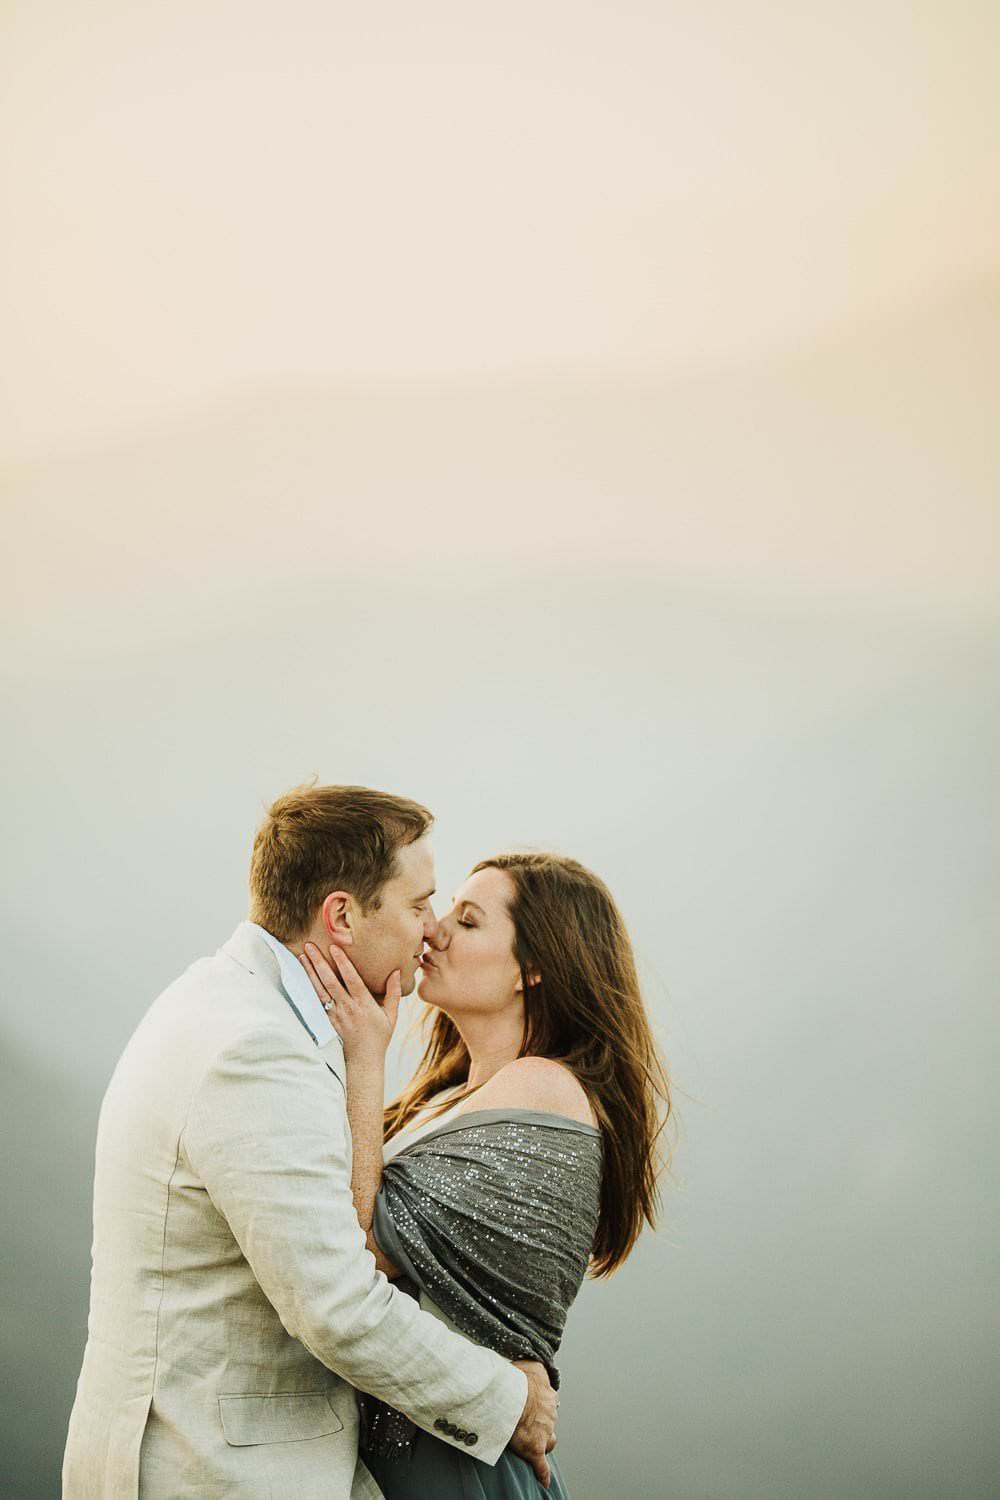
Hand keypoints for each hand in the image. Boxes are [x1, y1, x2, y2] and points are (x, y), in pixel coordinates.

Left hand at [299, 943, 400, 1062]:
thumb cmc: (379, 1037)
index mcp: (364, 1004)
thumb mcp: (392, 1015)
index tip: (334, 947)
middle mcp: (347, 1008)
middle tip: (309, 945)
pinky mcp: (327, 1020)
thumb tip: (396, 972)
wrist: (363, 1061)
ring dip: (310, 972)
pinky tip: (304, 975)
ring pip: (319, 990)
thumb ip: (394, 993)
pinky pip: (316, 1001)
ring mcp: (335, 1015)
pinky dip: (309, 987)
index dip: (342, 963)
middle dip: (319, 962)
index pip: (351, 979)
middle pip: (330, 982)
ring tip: (302, 956)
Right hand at [509, 1359, 557, 1488]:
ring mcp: (545, 1432)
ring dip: (543, 1442)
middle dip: (544, 1424)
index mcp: (547, 1395)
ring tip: (533, 1446)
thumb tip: (503, 1358)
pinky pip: (542, 1467)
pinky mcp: (536, 1448)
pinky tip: (544, 1482)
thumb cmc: (514, 1378)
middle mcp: (550, 1413)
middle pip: (551, 1422)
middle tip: (532, 1425)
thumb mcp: (521, 1366)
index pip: (550, 1401)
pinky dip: (543, 1474)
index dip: (542, 1405)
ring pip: (549, 1441)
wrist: (512, 1395)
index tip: (536, 1407)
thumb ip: (519, 1366)